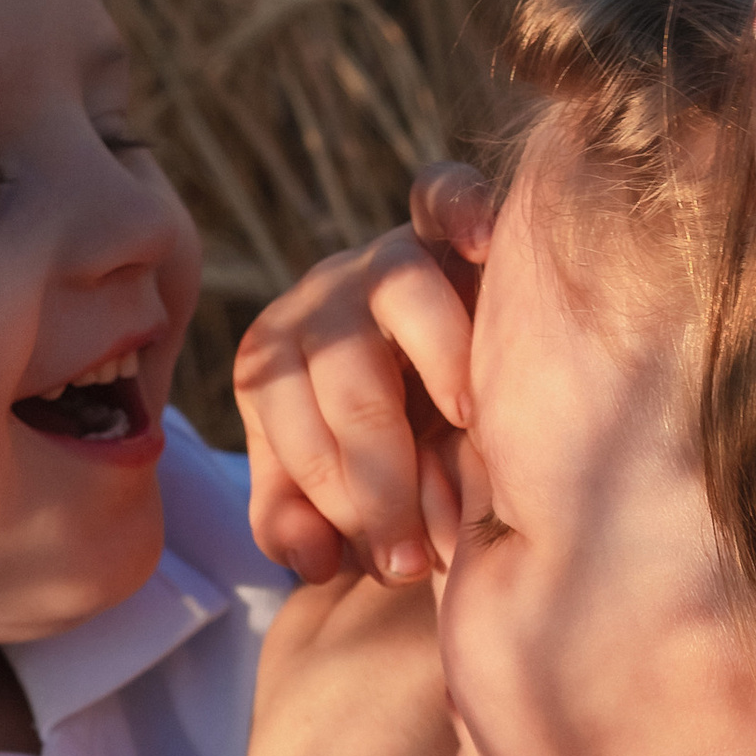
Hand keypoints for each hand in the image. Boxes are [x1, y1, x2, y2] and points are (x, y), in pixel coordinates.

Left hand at [236, 163, 494, 584]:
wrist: (417, 373)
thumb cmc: (371, 447)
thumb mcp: (322, 490)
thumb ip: (298, 524)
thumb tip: (313, 559)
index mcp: (271, 369)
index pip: (300, 439)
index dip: (348, 506)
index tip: (397, 563)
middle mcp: (315, 306)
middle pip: (347, 381)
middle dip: (387, 474)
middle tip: (432, 545)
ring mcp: (375, 259)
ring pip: (398, 294)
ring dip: (436, 356)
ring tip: (468, 417)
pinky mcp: (435, 224)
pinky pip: (440, 192)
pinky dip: (459, 205)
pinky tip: (483, 242)